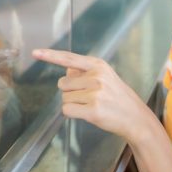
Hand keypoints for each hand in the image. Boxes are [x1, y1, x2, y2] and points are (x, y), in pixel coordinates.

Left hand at [31, 49, 149, 141]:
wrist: (135, 118)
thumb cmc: (118, 97)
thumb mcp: (105, 77)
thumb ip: (84, 72)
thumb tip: (66, 71)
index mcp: (98, 65)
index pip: (68, 58)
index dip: (50, 56)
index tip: (35, 52)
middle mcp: (96, 77)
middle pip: (62, 83)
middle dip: (70, 92)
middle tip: (90, 97)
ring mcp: (95, 94)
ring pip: (64, 98)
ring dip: (73, 104)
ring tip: (92, 105)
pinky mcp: (92, 110)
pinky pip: (67, 110)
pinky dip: (73, 114)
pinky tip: (88, 114)